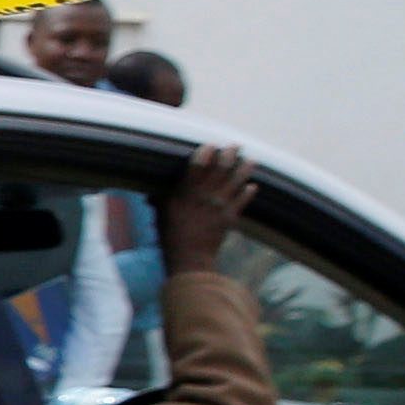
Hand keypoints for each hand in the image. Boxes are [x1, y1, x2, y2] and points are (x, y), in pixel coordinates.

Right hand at [156, 141, 255, 272]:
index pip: (199, 163)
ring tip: (250, 160)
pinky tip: (251, 185)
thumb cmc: (170, 236)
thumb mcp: (161, 214)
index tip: (210, 145)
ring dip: (245, 168)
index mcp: (187, 192)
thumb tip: (153, 193)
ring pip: (237, 180)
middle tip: (235, 147)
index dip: (206, 152)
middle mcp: (206, 195)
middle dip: (230, 154)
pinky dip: (249, 191)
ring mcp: (221, 205)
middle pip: (222, 167)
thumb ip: (161, 199)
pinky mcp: (231, 217)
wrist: (190, 258)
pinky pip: (243, 199)